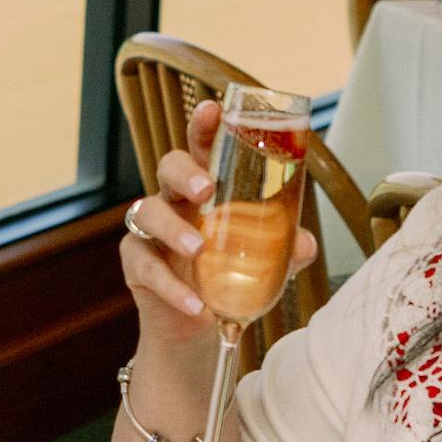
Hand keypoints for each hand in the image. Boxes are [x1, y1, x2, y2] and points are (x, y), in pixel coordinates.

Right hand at [116, 98, 317, 350]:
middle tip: (206, 188)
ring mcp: (151, 232)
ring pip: (148, 212)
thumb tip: (304, 243)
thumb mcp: (265, 265)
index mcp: (205, 190)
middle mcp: (175, 202)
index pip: (202, 148)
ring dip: (174, 229)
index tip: (212, 110)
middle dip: (185, 171)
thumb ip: (284, 251)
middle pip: (168, 167)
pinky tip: (196, 305)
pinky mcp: (137, 266)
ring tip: (199, 250)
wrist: (199, 330)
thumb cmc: (230, 279)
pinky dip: (171, 287)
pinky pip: (146, 266)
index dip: (203, 126)